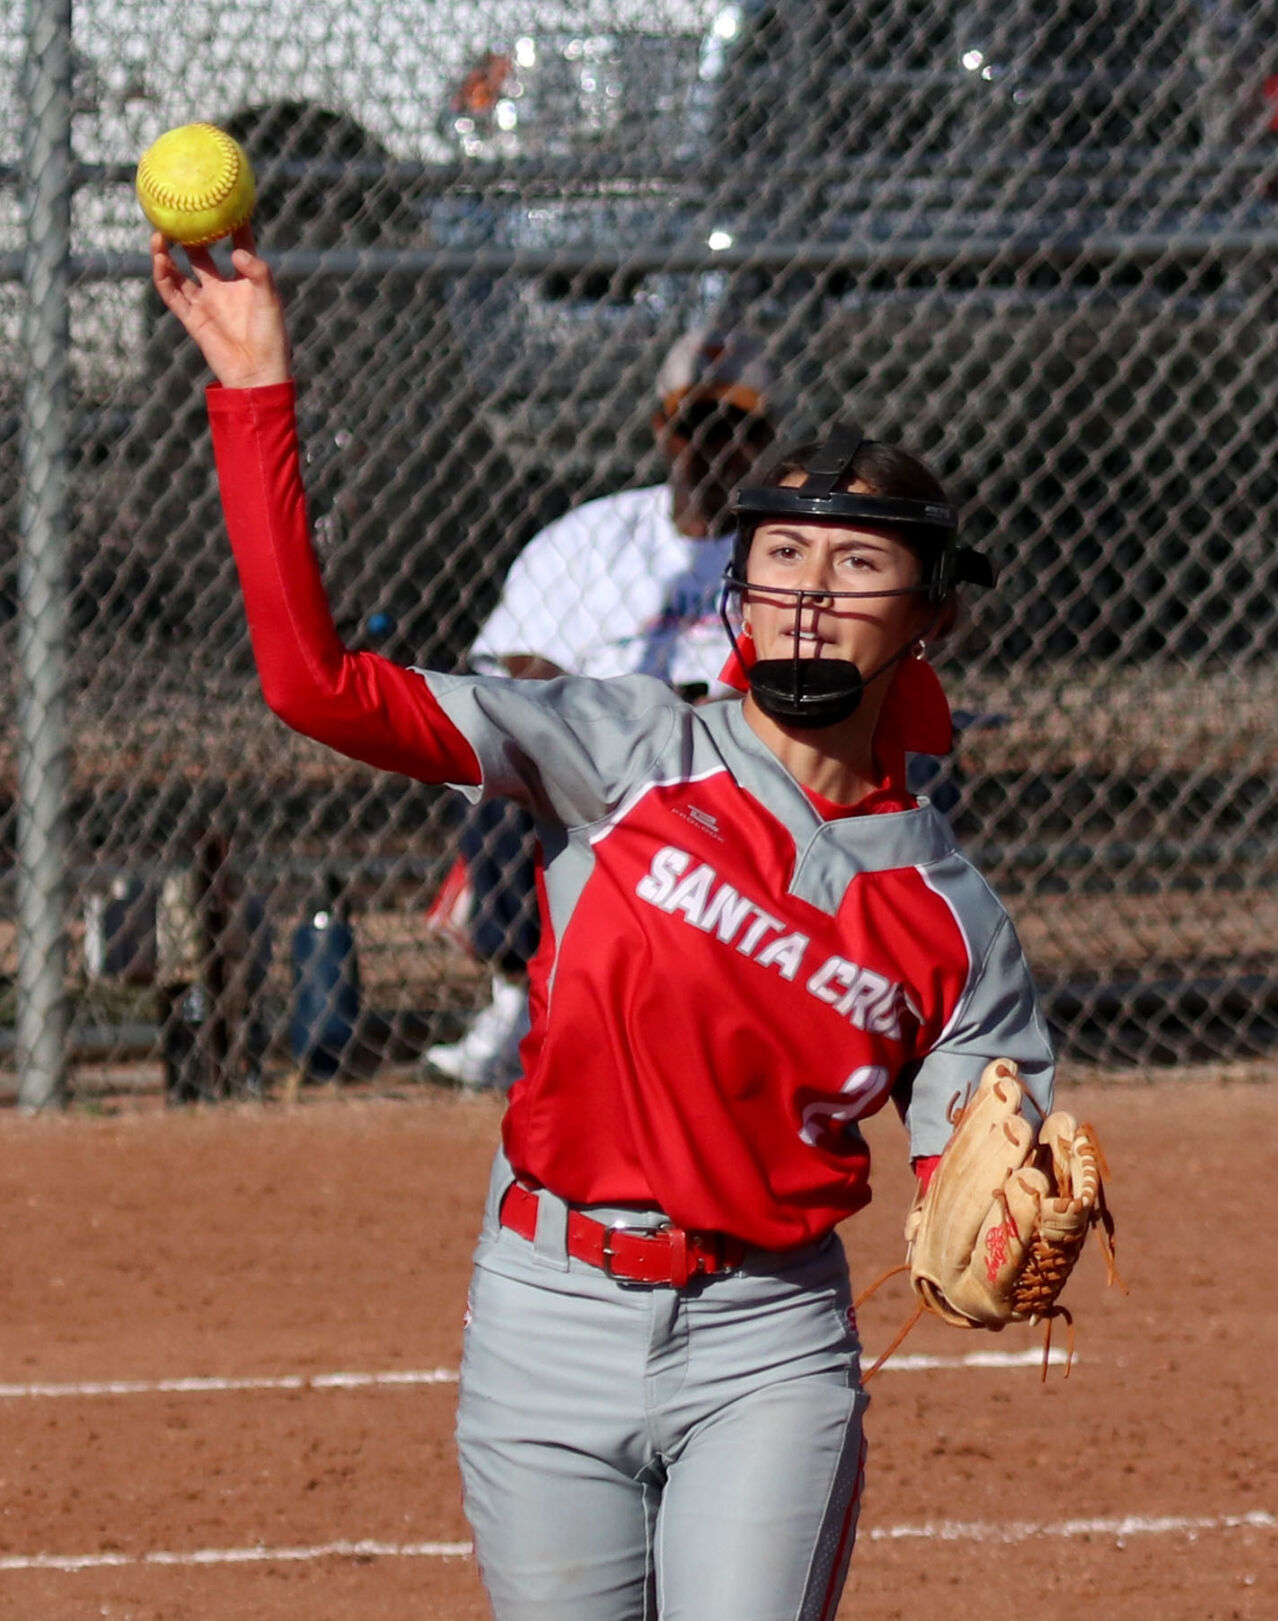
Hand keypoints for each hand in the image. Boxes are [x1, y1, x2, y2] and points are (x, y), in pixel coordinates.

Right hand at [150, 224, 291, 388]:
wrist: (258, 374)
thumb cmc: (271, 337)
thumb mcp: (270, 299)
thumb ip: (257, 271)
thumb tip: (236, 252)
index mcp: (245, 281)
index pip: (238, 244)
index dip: (233, 222)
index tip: (224, 197)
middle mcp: (222, 289)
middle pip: (200, 255)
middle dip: (189, 235)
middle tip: (177, 212)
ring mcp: (206, 303)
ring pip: (179, 273)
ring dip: (167, 254)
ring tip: (158, 234)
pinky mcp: (193, 319)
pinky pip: (172, 294)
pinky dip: (163, 277)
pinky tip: (158, 260)